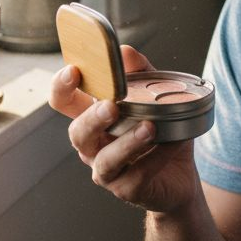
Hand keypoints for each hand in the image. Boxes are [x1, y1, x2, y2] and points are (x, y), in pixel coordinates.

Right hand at [49, 45, 197, 212]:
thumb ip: (140, 73)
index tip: (72, 70)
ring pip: (104, 160)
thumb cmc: (160, 133)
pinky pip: (136, 176)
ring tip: (149, 127)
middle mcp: (93, 145)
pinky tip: (171, 144)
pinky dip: (155, 158)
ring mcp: (106, 169)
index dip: (61, 87)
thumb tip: (126, 52)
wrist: (178, 176)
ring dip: (126, 142)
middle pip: (77, 133)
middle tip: (112, 106)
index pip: (63, 102)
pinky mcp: (127, 188)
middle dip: (93, 118)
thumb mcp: (155, 96)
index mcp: (92, 118)